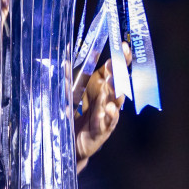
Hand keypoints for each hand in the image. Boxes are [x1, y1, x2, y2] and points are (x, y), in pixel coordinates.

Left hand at [75, 43, 130, 172]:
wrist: (67, 142)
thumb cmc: (73, 115)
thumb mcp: (69, 94)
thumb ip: (69, 79)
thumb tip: (65, 60)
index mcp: (100, 88)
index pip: (113, 70)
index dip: (119, 59)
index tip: (123, 46)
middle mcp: (107, 99)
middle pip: (117, 83)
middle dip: (119, 73)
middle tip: (117, 62)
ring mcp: (107, 115)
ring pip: (116, 102)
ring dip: (117, 93)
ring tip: (116, 84)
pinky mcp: (102, 130)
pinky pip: (109, 122)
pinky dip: (111, 115)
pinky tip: (110, 108)